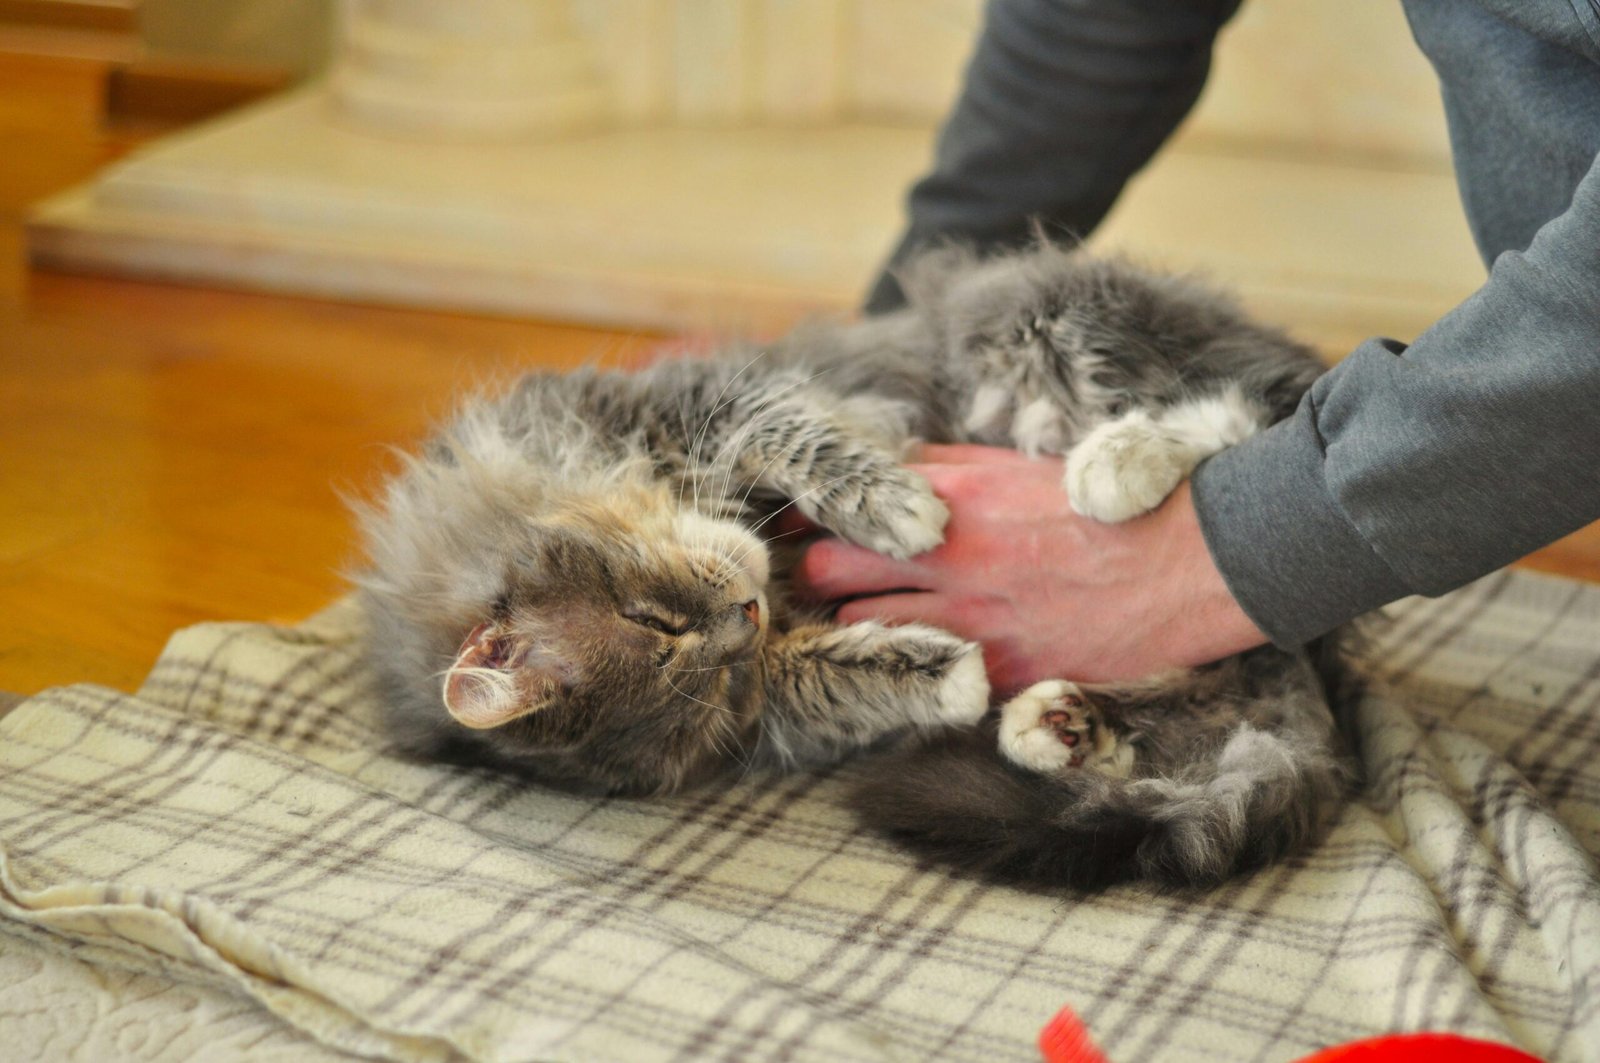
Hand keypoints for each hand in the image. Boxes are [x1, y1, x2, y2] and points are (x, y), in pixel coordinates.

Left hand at [790, 443, 1267, 693]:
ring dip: (859, 627)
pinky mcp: (1005, 675)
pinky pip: (929, 678)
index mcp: (952, 497)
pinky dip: (918, 669)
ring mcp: (975, 623)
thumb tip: (887, 472)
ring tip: (867, 623)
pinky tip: (923, 661)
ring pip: (865, 632)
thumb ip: (946, 470)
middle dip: (820, 578)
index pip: (839, 508)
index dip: (813, 522)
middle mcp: (950, 559)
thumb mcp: (1020, 466)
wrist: (1200, 559)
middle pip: (830, 573)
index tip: (804, 531)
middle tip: (824, 584)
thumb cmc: (1112, 503)